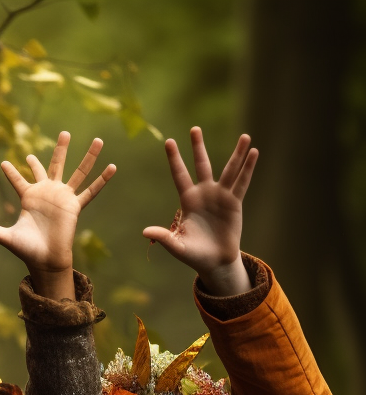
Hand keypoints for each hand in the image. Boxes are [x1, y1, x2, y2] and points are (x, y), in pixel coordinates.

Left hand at [0, 132, 114, 298]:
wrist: (45, 260)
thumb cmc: (27, 249)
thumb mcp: (6, 237)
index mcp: (29, 198)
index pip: (18, 180)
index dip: (11, 172)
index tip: (4, 162)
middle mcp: (48, 194)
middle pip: (55, 165)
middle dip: (60, 150)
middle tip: (65, 133)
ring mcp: (63, 198)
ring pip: (77, 172)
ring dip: (88, 157)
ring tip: (99, 140)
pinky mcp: (74, 206)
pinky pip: (90, 191)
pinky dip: (101, 180)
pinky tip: (112, 167)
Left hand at [142, 127, 257, 295]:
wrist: (215, 262)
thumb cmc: (194, 255)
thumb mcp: (177, 246)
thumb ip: (163, 237)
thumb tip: (144, 232)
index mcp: (188, 201)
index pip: (180, 175)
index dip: (175, 159)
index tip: (169, 141)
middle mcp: (204, 194)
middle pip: (201, 165)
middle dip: (198, 147)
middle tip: (195, 128)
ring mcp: (221, 196)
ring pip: (229, 170)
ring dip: (237, 154)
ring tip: (244, 137)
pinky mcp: (235, 202)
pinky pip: (242, 182)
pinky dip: (248, 168)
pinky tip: (253, 153)